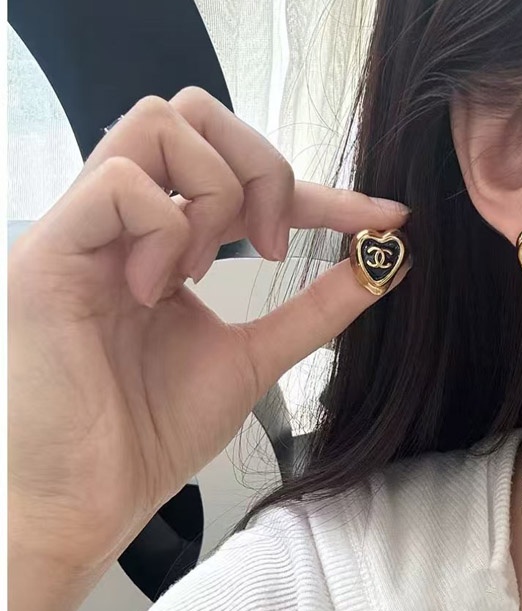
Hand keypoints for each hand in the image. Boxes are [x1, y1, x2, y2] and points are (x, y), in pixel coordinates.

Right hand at [8, 87, 409, 572]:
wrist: (93, 498)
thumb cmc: (154, 432)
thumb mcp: (254, 356)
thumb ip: (315, 307)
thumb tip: (384, 262)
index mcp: (164, 241)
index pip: (245, 179)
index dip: (321, 190)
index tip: (383, 217)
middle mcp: (123, 221)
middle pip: (195, 112)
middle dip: (261, 167)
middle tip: (275, 246)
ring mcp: (84, 228)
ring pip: (159, 123)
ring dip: (213, 194)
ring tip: (205, 271)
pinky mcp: (49, 250)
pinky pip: (122, 184)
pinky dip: (167, 228)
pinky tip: (162, 288)